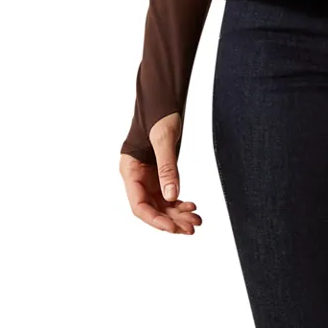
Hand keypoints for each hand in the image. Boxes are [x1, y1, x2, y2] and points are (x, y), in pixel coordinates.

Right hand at [119, 112, 203, 233]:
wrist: (164, 99)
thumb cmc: (159, 114)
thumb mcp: (164, 140)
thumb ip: (167, 168)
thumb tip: (172, 197)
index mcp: (130, 170)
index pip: (139, 205)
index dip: (155, 220)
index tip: (173, 228)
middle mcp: (136, 177)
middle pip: (151, 209)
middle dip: (171, 220)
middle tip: (191, 228)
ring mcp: (148, 177)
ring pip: (161, 205)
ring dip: (178, 215)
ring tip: (197, 220)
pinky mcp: (159, 174)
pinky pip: (168, 196)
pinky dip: (179, 203)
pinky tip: (191, 207)